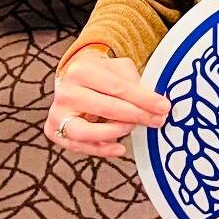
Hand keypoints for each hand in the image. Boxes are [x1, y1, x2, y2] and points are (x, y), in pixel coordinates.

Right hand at [47, 50, 169, 159]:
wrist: (74, 80)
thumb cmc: (102, 75)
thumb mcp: (119, 68)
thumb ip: (134, 82)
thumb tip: (154, 103)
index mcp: (81, 70)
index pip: (118, 87)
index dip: (144, 99)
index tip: (164, 107)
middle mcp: (65, 91)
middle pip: (106, 108)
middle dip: (136, 115)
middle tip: (157, 121)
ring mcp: (57, 113)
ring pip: (86, 131)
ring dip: (115, 132)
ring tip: (133, 128)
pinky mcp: (53, 131)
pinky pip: (79, 146)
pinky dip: (101, 149)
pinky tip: (120, 147)